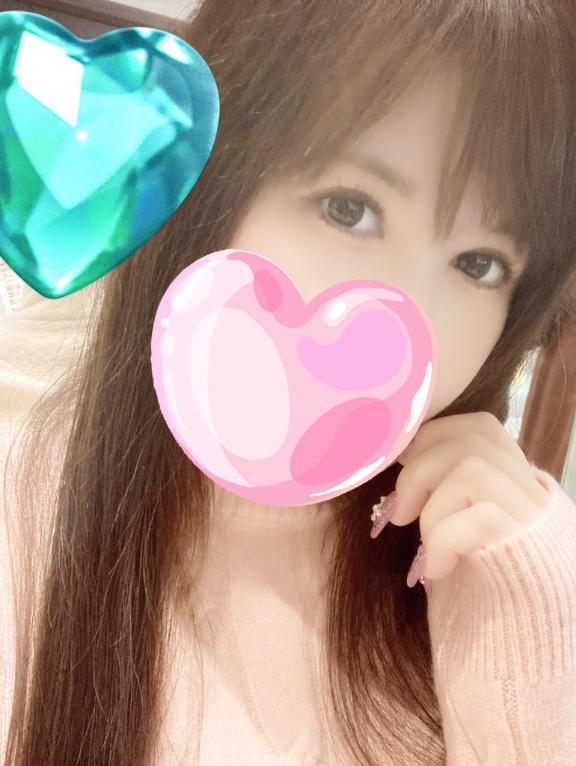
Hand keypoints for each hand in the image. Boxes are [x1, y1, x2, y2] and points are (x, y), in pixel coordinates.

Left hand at [391, 412, 550, 582]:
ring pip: (474, 469)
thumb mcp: (461, 522)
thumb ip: (444, 486)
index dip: (433, 439)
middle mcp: (532, 487)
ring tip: (428, 547)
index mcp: (517, 477)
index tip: (402, 466)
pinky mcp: (527, 541)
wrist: (524, 635)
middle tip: (400, 512)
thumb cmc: (482, 576)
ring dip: (433, 509)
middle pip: (474, 439)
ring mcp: (533, 513)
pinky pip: (478, 517)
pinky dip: (442, 540)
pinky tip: (436, 568)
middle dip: (421, 468)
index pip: (479, 427)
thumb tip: (393, 452)